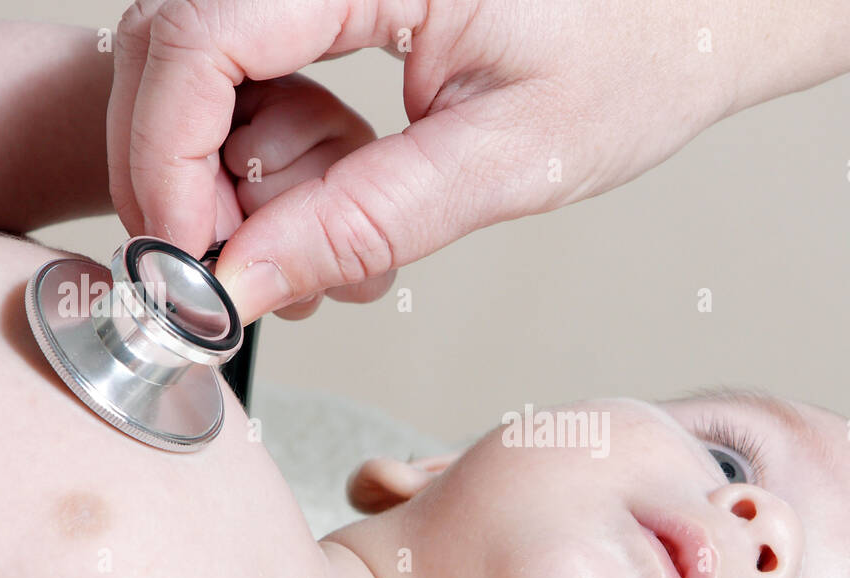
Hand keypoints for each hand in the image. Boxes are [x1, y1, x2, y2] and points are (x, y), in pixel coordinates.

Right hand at [108, 0, 742, 320]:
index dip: (167, 163)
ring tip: (313, 228)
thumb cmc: (632, 60)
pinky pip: (241, 65)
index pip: (197, 42)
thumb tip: (248, 279)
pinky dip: (256, 142)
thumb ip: (369, 218)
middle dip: (185, 176)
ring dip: (222, 166)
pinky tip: (322, 180)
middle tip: (249, 270)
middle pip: (170, 49)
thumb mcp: (507, 157)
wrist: (682, 22)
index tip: (195, 262)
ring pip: (191, 61)